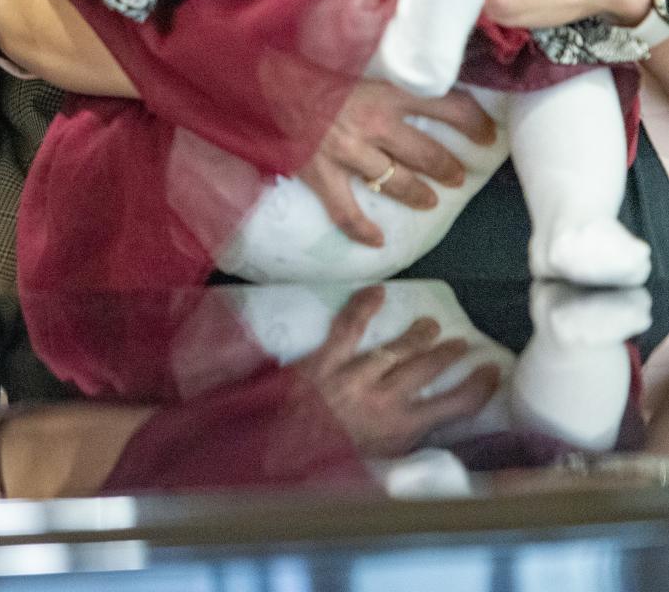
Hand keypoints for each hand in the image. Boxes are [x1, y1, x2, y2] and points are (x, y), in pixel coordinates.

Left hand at [291, 285, 499, 458]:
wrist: (274, 461)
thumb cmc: (321, 471)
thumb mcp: (372, 473)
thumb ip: (398, 452)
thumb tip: (423, 439)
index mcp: (399, 433)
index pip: (453, 407)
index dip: (478, 388)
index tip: (491, 371)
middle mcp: (383, 401)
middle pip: (426, 370)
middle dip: (448, 355)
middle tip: (461, 344)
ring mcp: (354, 377)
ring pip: (396, 349)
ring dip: (418, 336)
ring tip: (431, 325)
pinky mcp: (324, 361)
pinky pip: (348, 328)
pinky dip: (364, 307)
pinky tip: (379, 292)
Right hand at [297, 77, 495, 246]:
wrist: (261, 78)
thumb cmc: (309, 68)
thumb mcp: (358, 64)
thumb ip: (388, 80)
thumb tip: (424, 88)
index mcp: (386, 90)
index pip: (446, 105)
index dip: (474, 123)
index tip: (487, 134)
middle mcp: (374, 122)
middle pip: (426, 152)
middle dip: (448, 167)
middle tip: (457, 176)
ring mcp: (347, 151)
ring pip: (396, 181)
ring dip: (418, 194)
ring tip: (429, 201)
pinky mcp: (321, 173)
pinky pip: (347, 211)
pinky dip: (362, 229)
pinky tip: (376, 240)